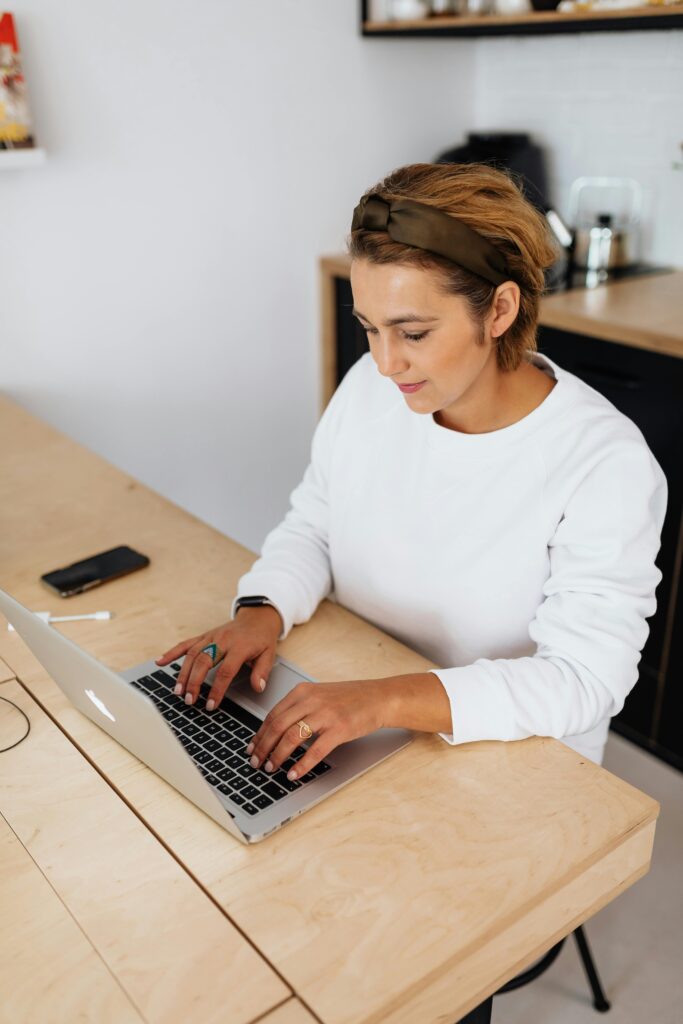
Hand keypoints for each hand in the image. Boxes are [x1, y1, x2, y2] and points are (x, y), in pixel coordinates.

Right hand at [155, 605, 282, 708]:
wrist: (257, 617)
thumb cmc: (261, 638)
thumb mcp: (269, 655)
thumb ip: (262, 672)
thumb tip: (258, 688)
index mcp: (239, 646)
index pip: (226, 670)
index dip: (218, 689)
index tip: (211, 705)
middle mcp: (222, 640)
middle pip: (204, 661)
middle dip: (194, 682)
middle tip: (189, 700)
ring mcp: (211, 637)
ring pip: (192, 654)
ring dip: (183, 673)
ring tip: (177, 691)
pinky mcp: (204, 636)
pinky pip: (186, 644)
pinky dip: (172, 653)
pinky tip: (160, 662)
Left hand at [245, 678, 389, 779]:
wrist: (379, 697)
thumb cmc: (350, 699)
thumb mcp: (319, 695)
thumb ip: (299, 708)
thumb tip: (276, 731)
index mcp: (303, 691)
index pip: (272, 715)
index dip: (259, 734)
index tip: (252, 748)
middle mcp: (311, 700)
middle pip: (277, 726)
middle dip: (263, 747)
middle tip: (256, 762)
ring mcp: (325, 714)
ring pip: (291, 737)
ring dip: (277, 756)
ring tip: (272, 768)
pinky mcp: (339, 729)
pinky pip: (315, 750)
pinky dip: (301, 765)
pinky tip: (294, 773)